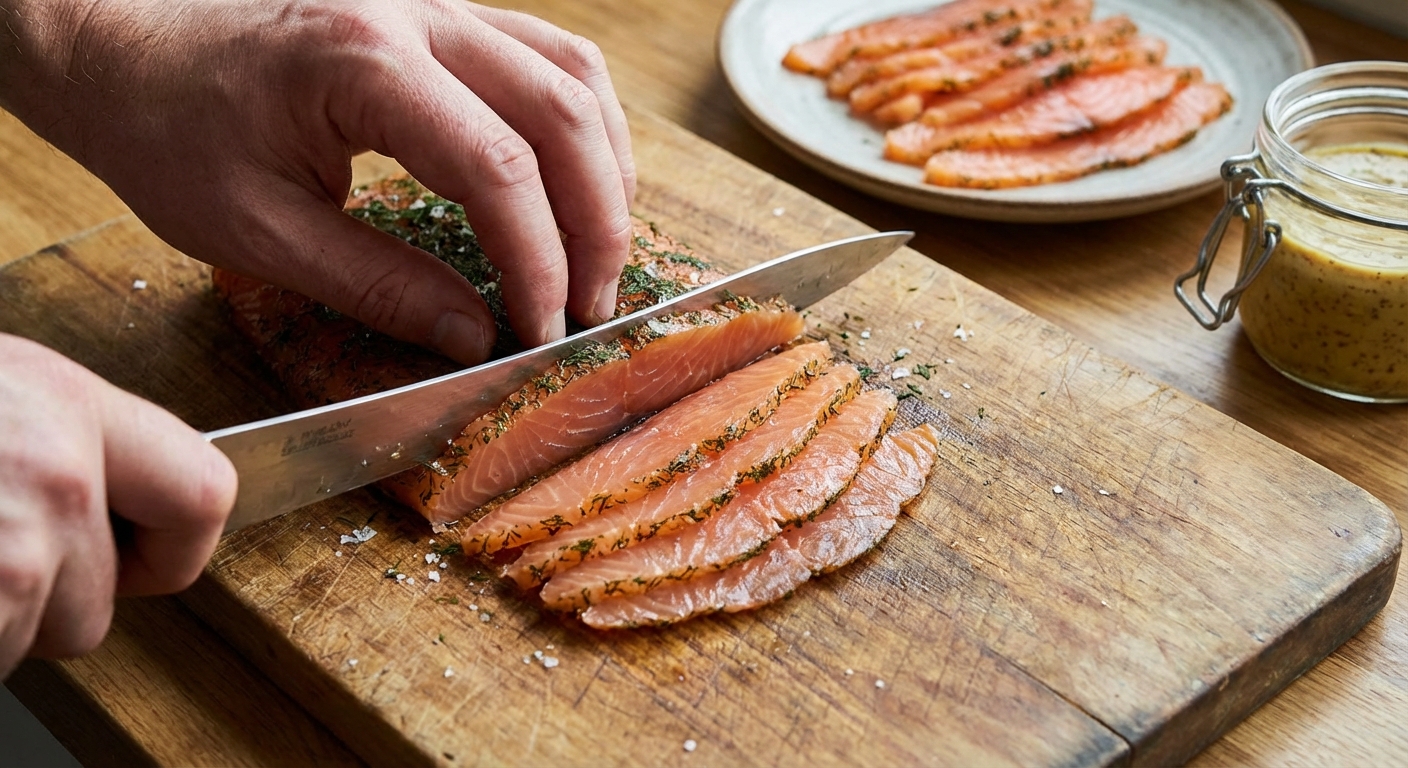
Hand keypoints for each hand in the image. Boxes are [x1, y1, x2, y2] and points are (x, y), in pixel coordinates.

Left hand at [0, 0, 635, 362]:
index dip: (536, 259)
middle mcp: (418, 14)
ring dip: (606, 171)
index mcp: (361, 63)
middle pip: (561, 112)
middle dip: (595, 223)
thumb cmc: (171, 130)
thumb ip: (376, 283)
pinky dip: (582, 130)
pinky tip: (579, 188)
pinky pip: (551, 60)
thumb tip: (474, 336)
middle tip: (589, 308)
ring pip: (575, 76)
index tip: (539, 330)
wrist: (128, 47)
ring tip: (598, 256)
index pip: (496, 166)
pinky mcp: (446, 17)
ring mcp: (440, 5)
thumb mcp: (257, 231)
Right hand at [0, 335, 236, 676]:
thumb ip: (73, 436)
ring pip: (44, 634)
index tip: (139, 555)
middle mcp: (59, 470)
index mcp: (70, 403)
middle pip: (106, 599)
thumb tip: (132, 492)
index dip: (176, 548)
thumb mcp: (4, 389)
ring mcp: (16, 543)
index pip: (207, 493)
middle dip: (52, 600)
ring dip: (0, 616)